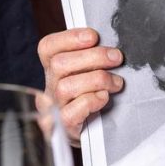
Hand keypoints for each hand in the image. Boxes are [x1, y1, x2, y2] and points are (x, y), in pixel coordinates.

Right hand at [37, 28, 124, 144]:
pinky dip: (92, 101)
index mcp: (54, 69)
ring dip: (98, 80)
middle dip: (94, 57)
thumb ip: (95, 55)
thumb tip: (112, 42)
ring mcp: (54, 108)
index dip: (69, 38)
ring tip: (116, 82)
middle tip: (116, 58)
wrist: (94, 129)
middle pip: (59, 64)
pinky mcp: (62, 126)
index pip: (48, 47)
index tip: (93, 36)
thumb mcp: (93, 70)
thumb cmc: (95, 94)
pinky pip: (72, 111)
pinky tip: (104, 98)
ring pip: (66, 86)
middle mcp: (49, 87)